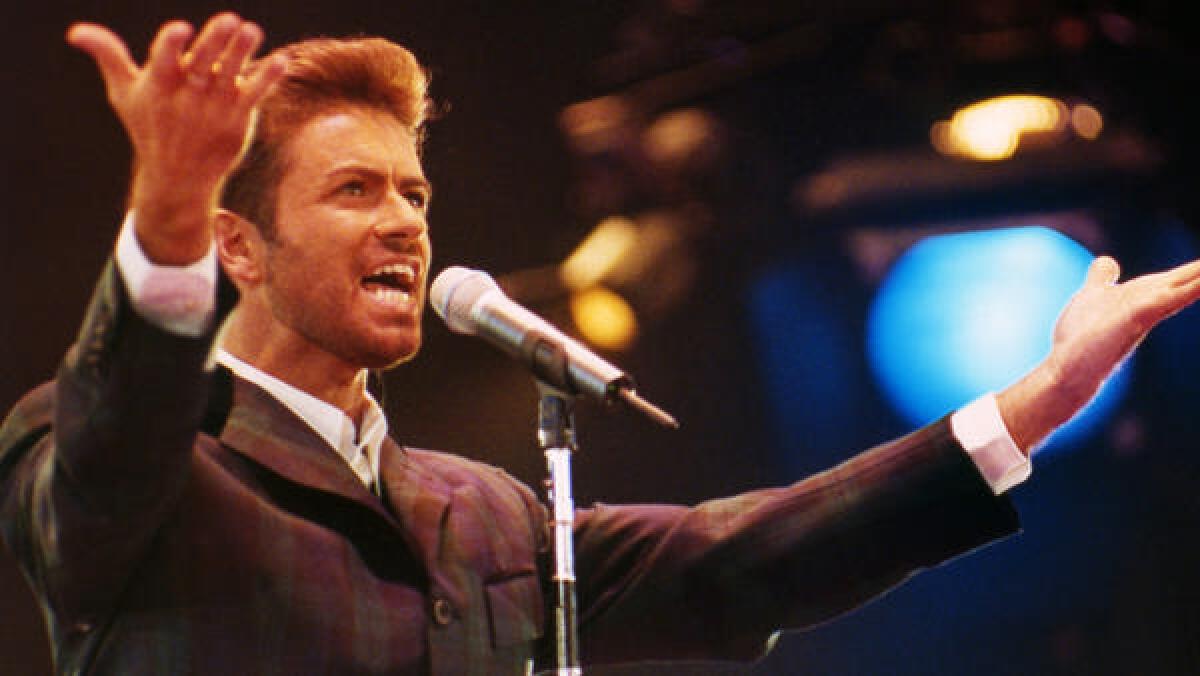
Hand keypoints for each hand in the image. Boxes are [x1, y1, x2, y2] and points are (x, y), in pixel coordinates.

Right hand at [67, 13, 285, 263]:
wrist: (178, 176)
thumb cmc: (148, 126)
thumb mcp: (124, 92)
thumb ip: (108, 56)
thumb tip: (76, 31)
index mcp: (159, 84)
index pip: (165, 60)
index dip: (172, 45)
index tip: (180, 29)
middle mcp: (188, 95)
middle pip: (203, 62)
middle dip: (216, 42)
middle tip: (231, 19)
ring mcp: (215, 106)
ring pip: (232, 74)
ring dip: (243, 51)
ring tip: (252, 30)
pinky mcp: (237, 116)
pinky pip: (255, 94)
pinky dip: (268, 78)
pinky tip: (282, 61)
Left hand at [999, 255, 1199, 452]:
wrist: (1067, 368)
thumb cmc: (1081, 337)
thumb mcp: (1094, 295)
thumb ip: (1102, 278)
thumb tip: (1108, 260)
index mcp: (1144, 295)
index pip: (1180, 278)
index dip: (1198, 270)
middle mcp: (1151, 303)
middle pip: (1188, 280)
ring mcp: (1146, 311)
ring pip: (1186, 289)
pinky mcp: (1136, 317)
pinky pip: (1168, 298)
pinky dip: (1190, 289)